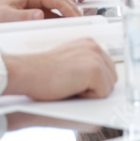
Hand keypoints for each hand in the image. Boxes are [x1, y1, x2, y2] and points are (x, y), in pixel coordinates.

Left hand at [0, 0, 80, 23]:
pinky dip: (59, 17)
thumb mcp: (5, 16)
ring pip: (57, 4)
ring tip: (76, 23)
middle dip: (72, 9)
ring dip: (67, 12)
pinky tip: (63, 26)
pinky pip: (50, 11)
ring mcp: (34, 1)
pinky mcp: (32, 8)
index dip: (68, 8)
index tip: (76, 17)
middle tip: (81, 21)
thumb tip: (40, 15)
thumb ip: (22, 16)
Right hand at [2, 38, 117, 99]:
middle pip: (112, 77)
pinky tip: (72, 88)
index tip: (81, 84)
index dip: (95, 82)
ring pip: (109, 86)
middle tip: (73, 86)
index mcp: (89, 43)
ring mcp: (96, 57)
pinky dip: (89, 97)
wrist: (28, 73)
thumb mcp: (69, 62)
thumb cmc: (43, 72)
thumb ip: (84, 65)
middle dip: (96, 87)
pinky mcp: (95, 70)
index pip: (107, 68)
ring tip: (71, 86)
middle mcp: (95, 47)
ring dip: (92, 92)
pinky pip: (103, 93)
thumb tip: (102, 80)